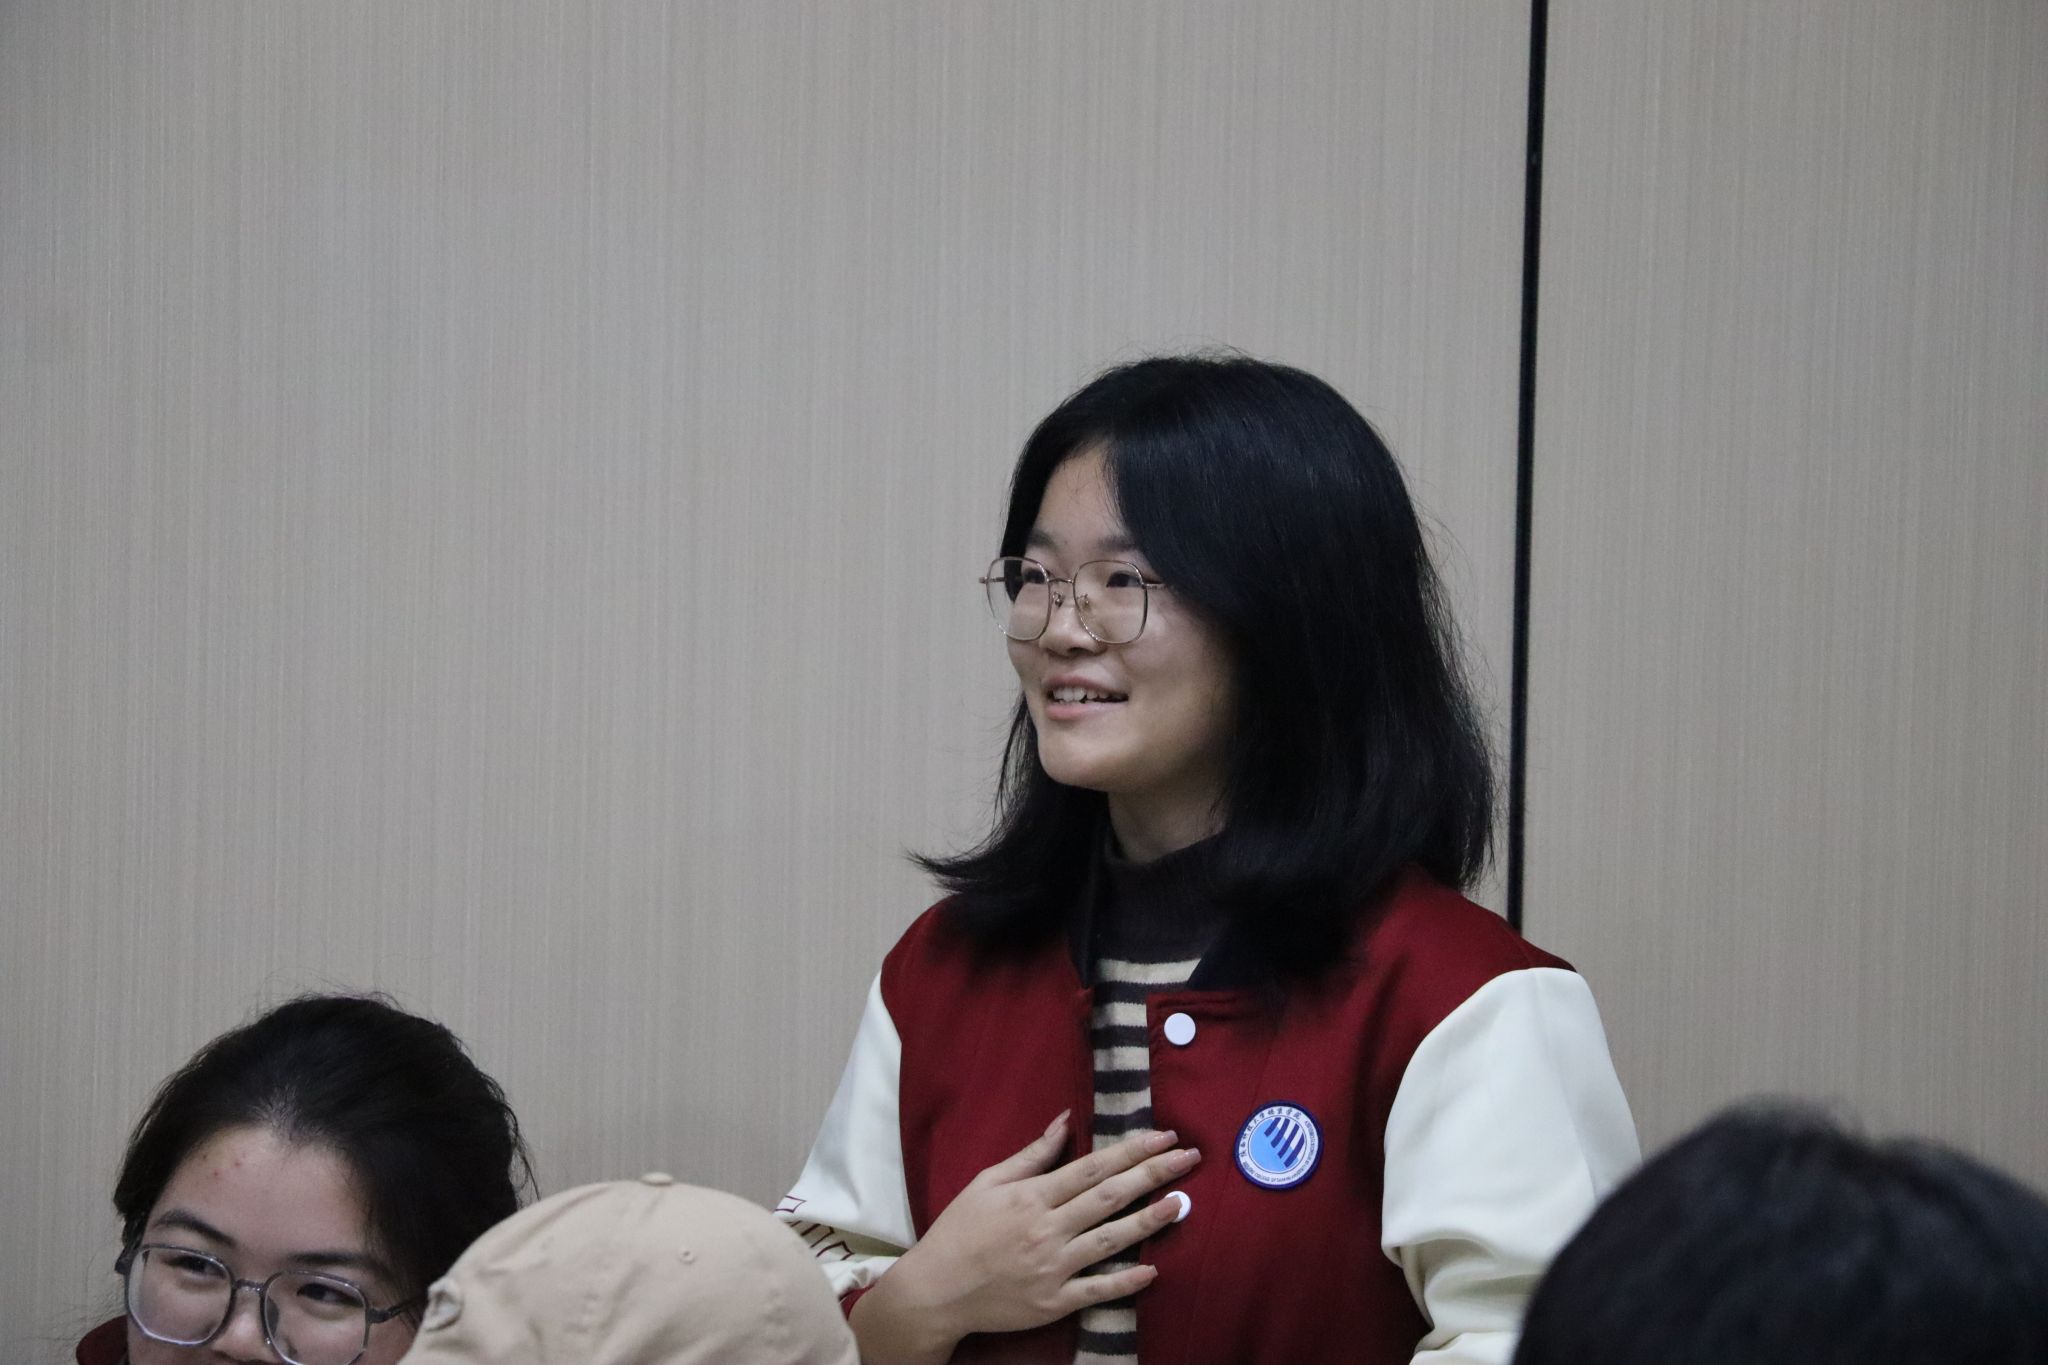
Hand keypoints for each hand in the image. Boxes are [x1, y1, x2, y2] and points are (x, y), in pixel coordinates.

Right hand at [850, 1112, 1200, 1364]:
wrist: (937, 1291)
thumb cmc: (960, 1230)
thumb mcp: (988, 1182)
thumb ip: (1031, 1155)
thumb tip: (1066, 1120)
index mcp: (1032, 1196)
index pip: (1092, 1167)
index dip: (1132, 1150)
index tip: (1164, 1136)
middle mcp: (1047, 1229)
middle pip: (1110, 1197)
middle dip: (1153, 1175)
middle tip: (1189, 1158)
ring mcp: (1053, 1268)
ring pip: (1111, 1241)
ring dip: (1149, 1221)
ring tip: (1181, 1203)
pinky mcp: (1054, 1302)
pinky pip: (1098, 1290)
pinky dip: (1126, 1281)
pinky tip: (1153, 1269)